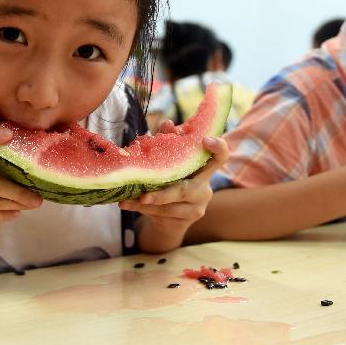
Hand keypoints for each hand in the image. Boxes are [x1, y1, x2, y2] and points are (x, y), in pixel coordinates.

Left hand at [119, 132, 228, 250]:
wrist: (171, 219)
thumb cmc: (170, 182)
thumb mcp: (169, 162)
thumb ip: (169, 142)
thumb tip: (167, 123)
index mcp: (203, 170)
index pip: (220, 157)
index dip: (219, 148)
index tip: (206, 140)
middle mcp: (205, 188)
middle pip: (185, 190)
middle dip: (162, 194)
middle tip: (144, 196)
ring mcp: (197, 207)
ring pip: (169, 206)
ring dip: (145, 203)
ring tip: (125, 200)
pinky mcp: (186, 221)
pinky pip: (161, 214)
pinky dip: (142, 209)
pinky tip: (127, 204)